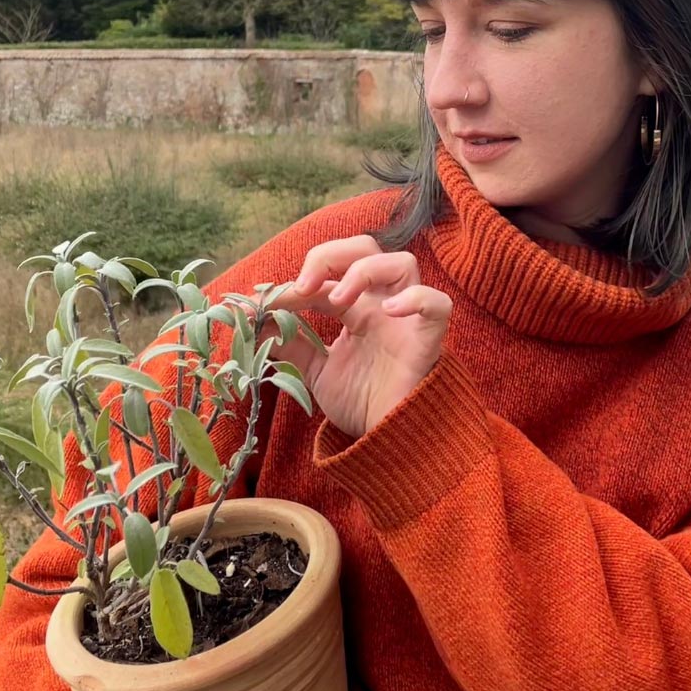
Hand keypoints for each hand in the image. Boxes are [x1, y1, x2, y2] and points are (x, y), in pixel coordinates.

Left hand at [261, 235, 451, 438]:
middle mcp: (382, 305)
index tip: (257, 304)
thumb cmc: (361, 401)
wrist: (389, 442)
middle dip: (330, 256)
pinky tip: (389, 311)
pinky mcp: (428, 341)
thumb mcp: (314, 370)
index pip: (325, 276)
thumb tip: (252, 319)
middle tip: (304, 286)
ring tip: (337, 301)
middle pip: (366, 247)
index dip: (290, 283)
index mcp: (356, 308)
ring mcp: (407, 319)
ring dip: (365, 271)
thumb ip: (289, 343)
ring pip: (403, 263)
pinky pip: (438, 305)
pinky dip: (416, 299)